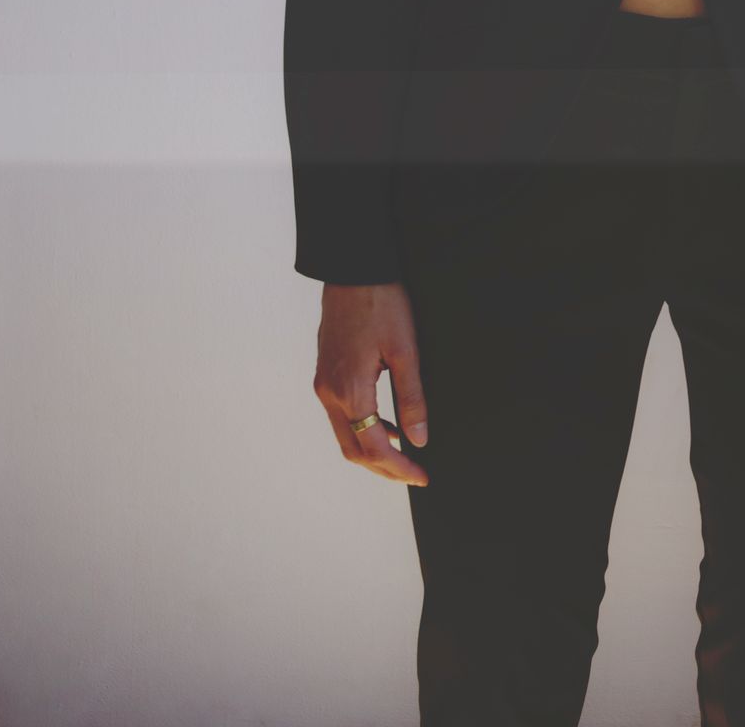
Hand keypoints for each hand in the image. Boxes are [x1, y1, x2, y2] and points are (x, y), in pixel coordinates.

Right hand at [313, 281, 430, 486]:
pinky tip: (387, 424)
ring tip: (406, 452)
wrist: (353, 268)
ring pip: (345, 434)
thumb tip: (419, 439)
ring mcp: (323, 383)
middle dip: (384, 468)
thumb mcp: (406, 349)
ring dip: (373, 449)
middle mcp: (330, 392)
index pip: (373, 447)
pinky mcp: (324, 373)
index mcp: (350, 390)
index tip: (422, 476)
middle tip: (414, 474)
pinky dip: (363, 428)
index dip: (399, 467)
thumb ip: (412, 397)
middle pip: (353, 450)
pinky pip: (341, 415)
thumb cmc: (381, 302)